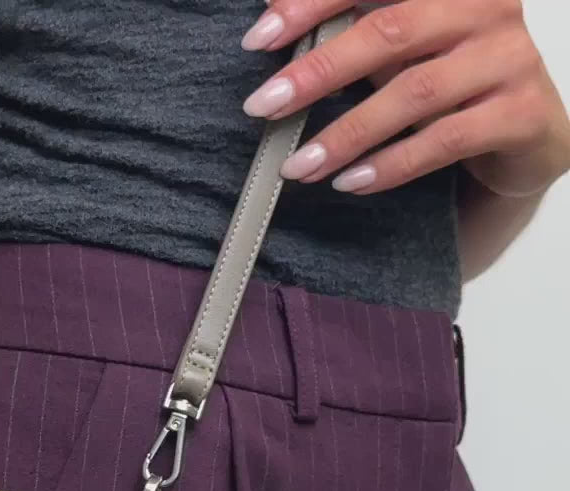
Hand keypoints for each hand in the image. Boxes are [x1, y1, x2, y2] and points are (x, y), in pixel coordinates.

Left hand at [239, 0, 569, 196]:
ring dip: (347, 133)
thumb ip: (349, 32)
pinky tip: (350, 182)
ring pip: (415, 91)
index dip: (312, 2)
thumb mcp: (397, 49)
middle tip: (263, 106)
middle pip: (390, 29)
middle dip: (317, 71)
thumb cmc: (446, 82)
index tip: (258, 38)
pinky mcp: (521, 112)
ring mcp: (509, 57)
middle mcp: (485, 5)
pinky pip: (446, 139)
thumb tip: (268, 28)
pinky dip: (391, 164)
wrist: (521, 135)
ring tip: (297, 167)